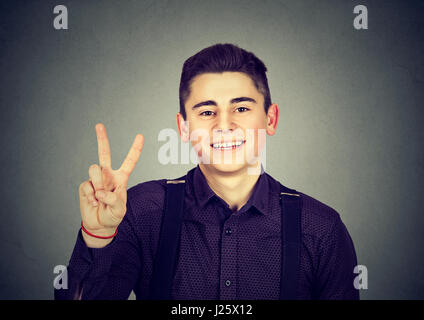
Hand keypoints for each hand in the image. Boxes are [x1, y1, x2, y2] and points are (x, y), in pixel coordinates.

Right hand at [79, 123, 143, 241]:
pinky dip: (90, 196)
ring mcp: (96, 180)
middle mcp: (108, 175)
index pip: (129, 161)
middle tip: (99, 125)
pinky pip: (87, 185)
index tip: (140, 136)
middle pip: (104, 153)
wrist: (99, 224)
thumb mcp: (120, 209)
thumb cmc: (113, 215)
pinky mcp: (86, 186)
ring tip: (100, 198)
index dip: (135, 149)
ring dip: (98, 184)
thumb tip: (100, 190)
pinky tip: (93, 203)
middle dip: (102, 139)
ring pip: (95, 169)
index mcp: (121, 178)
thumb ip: (113, 199)